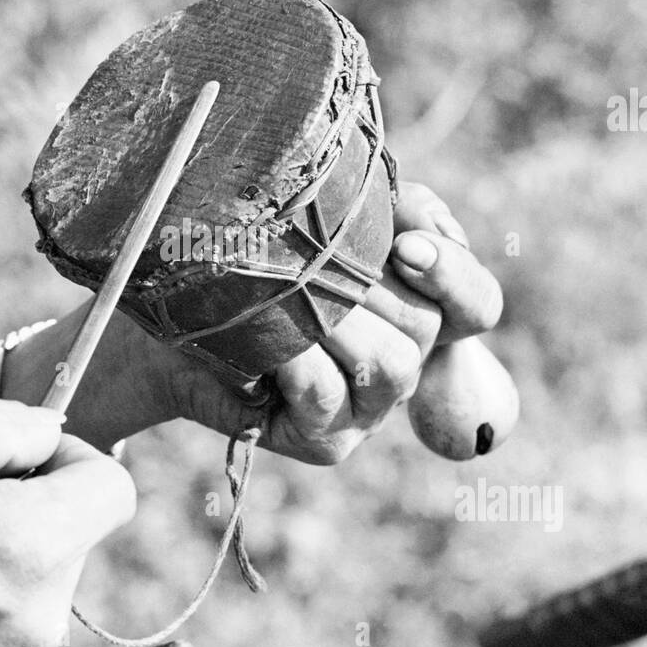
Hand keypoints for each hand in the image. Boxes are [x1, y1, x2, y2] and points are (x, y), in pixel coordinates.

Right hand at [0, 400, 134, 646]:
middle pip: (77, 542)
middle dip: (34, 519)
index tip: (35, 465)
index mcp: (32, 545)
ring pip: (48, 596)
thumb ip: (5, 426)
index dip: (77, 462)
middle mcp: (44, 619)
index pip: (114, 489)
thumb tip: (55, 431)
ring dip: (12, 576)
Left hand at [146, 181, 504, 464]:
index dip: (454, 272)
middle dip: (371, 286)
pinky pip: (327, 395)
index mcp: (417, 307)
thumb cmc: (244, 257)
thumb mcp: (317, 216)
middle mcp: (404, 362)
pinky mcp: (326, 441)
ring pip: (393, 365)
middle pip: (429, 326)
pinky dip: (298, 359)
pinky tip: (268, 341)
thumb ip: (377, 205)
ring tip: (288, 297)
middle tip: (310, 261)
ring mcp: (369, 409)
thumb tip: (417, 221)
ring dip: (338, 321)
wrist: (169, 312)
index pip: (477, 302)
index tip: (404, 242)